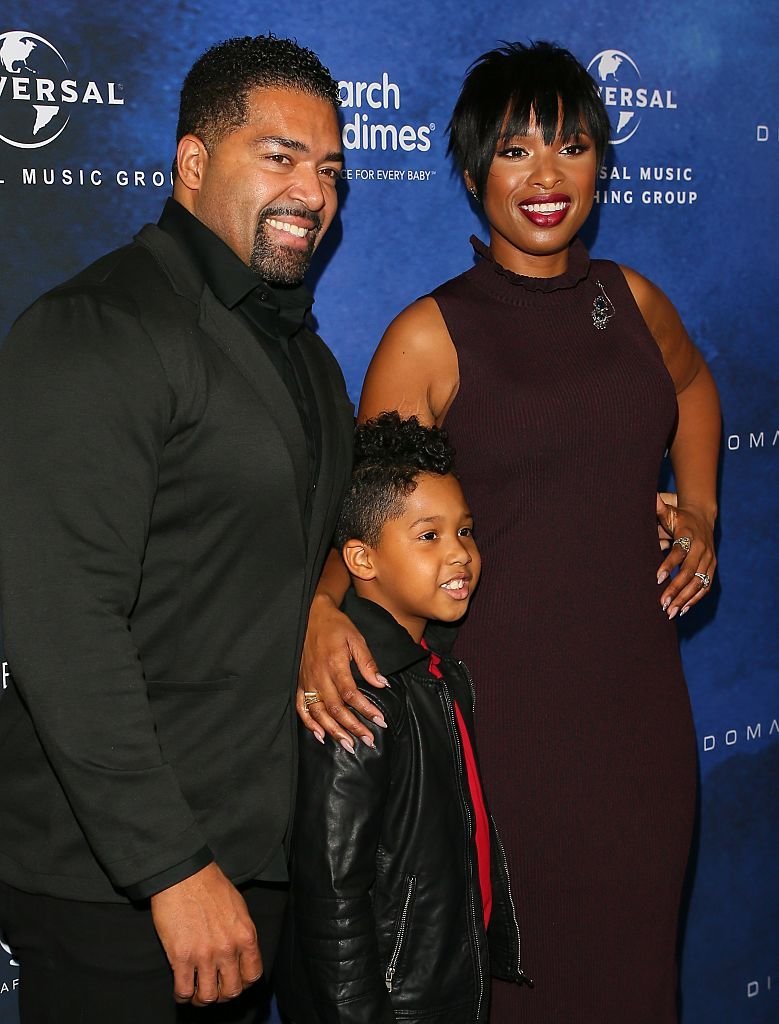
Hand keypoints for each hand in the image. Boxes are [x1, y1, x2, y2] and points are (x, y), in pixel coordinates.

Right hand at [150, 862, 261, 1005]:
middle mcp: (228, 949)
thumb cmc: (210, 886)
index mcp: (245, 935)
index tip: (234, 981)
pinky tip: (182, 990)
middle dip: (223, 994)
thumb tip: (241, 953)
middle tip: (215, 988)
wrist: (183, 875)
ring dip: (202, 998)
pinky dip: (183, 996)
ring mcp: (204, 955)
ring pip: (208, 997)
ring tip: (197, 992)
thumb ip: (241, 933)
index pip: (253, 975)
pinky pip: (184, 991)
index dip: (243, 983)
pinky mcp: (181, 957)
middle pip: (231, 991)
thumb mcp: (239, 907)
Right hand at [297, 593, 388, 750]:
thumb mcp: (357, 639)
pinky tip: (320, 735)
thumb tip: (381, 683)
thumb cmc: (336, 626)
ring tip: (348, 745)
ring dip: (334, 731)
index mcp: (335, 665)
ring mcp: (308, 680)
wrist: (311, 614)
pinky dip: (309, 723)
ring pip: (319, 713)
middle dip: (353, 727)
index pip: (351, 695)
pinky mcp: (300, 682)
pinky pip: (302, 707)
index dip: (366, 710)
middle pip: (336, 709)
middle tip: (368, 741)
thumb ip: (368, 663)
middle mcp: (319, 676)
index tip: (380, 721)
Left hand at [655, 499, 715, 618]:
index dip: (669, 565)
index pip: (680, 552)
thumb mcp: (670, 512)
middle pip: (689, 572)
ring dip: (685, 598)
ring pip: (698, 583)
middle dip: (676, 589)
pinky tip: (682, 610)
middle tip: (662, 603)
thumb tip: (651, 498)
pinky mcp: (712, 568)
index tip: (657, 578)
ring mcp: (709, 560)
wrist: (703, 517)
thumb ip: (659, 508)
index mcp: (690, 536)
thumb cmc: (680, 517)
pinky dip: (695, 599)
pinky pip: (705, 586)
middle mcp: (702, 550)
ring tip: (670, 612)